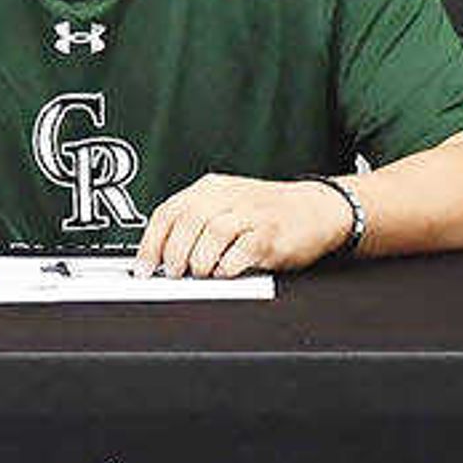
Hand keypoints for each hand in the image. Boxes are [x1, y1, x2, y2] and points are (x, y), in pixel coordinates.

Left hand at [136, 173, 355, 279]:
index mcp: (211, 188)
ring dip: (200, 262)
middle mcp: (229, 196)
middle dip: (174, 254)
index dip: (151, 243)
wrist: (317, 209)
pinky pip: (242, 251)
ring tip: (202, 273)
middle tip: (175, 273)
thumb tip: (160, 257)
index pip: (169, 211)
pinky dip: (228, 266)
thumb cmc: (269, 212)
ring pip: (212, 234)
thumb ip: (196, 224)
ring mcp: (252, 213)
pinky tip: (227, 271)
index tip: (144, 267)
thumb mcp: (227, 206)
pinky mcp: (271, 233)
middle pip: (188, 221)